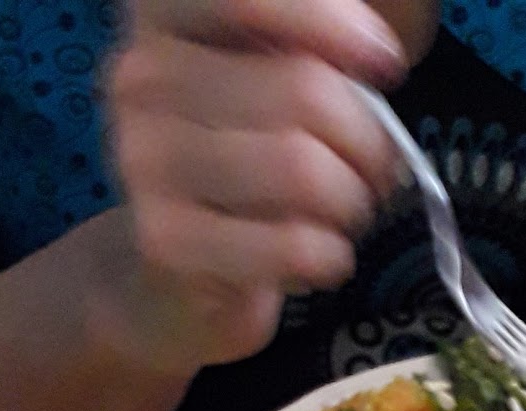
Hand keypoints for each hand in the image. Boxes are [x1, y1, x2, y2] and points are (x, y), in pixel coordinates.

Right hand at [108, 0, 408, 366]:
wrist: (182, 270)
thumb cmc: (246, 159)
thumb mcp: (272, 77)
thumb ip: (309, 48)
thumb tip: (375, 56)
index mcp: (164, 15)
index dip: (332, 24)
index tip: (384, 64)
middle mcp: (141, 75)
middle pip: (305, 91)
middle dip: (369, 142)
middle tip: (376, 172)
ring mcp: (144, 156)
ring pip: (303, 169)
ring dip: (352, 202)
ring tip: (345, 212)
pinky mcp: (166, 238)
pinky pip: (292, 243)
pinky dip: (330, 255)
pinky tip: (321, 254)